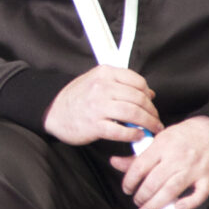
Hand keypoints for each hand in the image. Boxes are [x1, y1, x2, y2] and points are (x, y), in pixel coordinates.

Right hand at [43, 65, 162, 146]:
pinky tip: (137, 136)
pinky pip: (121, 131)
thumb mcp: (96, 80)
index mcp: (104, 73)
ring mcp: (98, 106)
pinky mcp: (95, 125)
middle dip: (152, 112)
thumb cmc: (76, 97)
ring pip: (133, 114)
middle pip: (139, 99)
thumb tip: (149, 93)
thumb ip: (121, 83)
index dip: (149, 94)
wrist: (53, 112)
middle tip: (155, 120)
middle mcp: (101, 87)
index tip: (151, 103)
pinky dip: (134, 134)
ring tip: (152, 129)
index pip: (137, 81)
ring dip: (148, 124)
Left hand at [110, 117, 208, 208]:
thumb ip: (138, 155)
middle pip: (153, 181)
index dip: (129, 181)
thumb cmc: (185, 136)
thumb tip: (114, 163)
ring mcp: (194, 168)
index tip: (127, 189)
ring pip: (171, 190)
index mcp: (163, 145)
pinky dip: (188, 203)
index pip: (140, 166)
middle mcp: (177, 157)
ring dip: (156, 204)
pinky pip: (199, 195)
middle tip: (138, 202)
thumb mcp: (160, 140)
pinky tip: (177, 208)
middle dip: (141, 196)